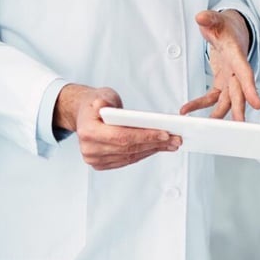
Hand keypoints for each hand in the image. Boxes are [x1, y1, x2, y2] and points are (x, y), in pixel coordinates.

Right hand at [55, 84, 180, 169]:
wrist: (84, 114)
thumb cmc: (95, 103)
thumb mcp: (100, 95)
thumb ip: (104, 100)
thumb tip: (105, 106)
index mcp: (88, 132)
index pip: (122, 137)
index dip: (145, 136)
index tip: (164, 134)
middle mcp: (90, 149)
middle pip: (128, 149)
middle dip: (154, 144)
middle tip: (175, 139)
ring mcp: (95, 159)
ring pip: (129, 157)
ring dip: (152, 150)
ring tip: (170, 143)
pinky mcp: (101, 164)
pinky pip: (126, 160)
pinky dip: (143, 154)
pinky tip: (156, 147)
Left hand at [180, 10, 259, 120]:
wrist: (230, 32)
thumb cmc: (224, 27)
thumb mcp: (215, 20)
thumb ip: (209, 19)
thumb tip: (201, 17)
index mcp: (237, 54)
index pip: (245, 72)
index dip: (251, 88)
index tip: (258, 104)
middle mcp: (236, 69)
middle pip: (239, 91)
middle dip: (239, 108)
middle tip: (239, 123)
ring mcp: (229, 78)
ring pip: (227, 100)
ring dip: (218, 113)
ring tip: (208, 125)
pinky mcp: (221, 83)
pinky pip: (211, 97)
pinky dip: (199, 104)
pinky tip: (186, 109)